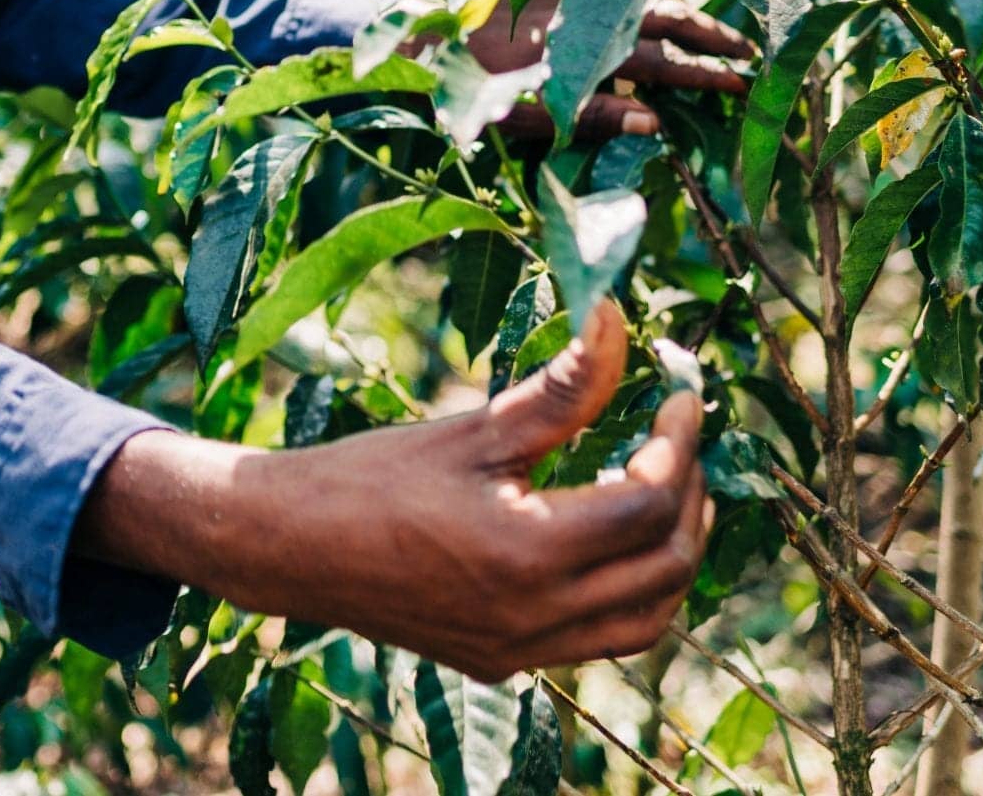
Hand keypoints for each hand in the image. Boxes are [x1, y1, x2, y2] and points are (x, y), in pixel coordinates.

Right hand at [76, 304, 711, 681]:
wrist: (290, 547)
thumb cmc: (372, 476)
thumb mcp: (474, 426)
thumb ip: (562, 386)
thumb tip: (620, 320)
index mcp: (528, 552)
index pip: (650, 501)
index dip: (681, 443)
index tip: (683, 396)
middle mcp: (535, 616)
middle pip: (667, 566)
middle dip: (691, 497)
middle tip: (680, 441)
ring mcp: (522, 650)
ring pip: (645, 620)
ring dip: (671, 557)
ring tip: (663, 492)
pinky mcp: (503, 662)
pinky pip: (599, 639)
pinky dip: (628, 593)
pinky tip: (608, 542)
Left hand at [470, 0, 754, 142]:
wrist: (425, 38)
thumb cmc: (477, 90)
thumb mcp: (535, 115)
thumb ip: (598, 116)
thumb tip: (658, 122)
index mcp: (585, 49)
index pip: (662, 63)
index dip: (704, 74)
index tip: (742, 84)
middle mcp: (586, 4)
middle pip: (666, 16)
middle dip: (710, 34)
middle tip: (748, 51)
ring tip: (700, 20)